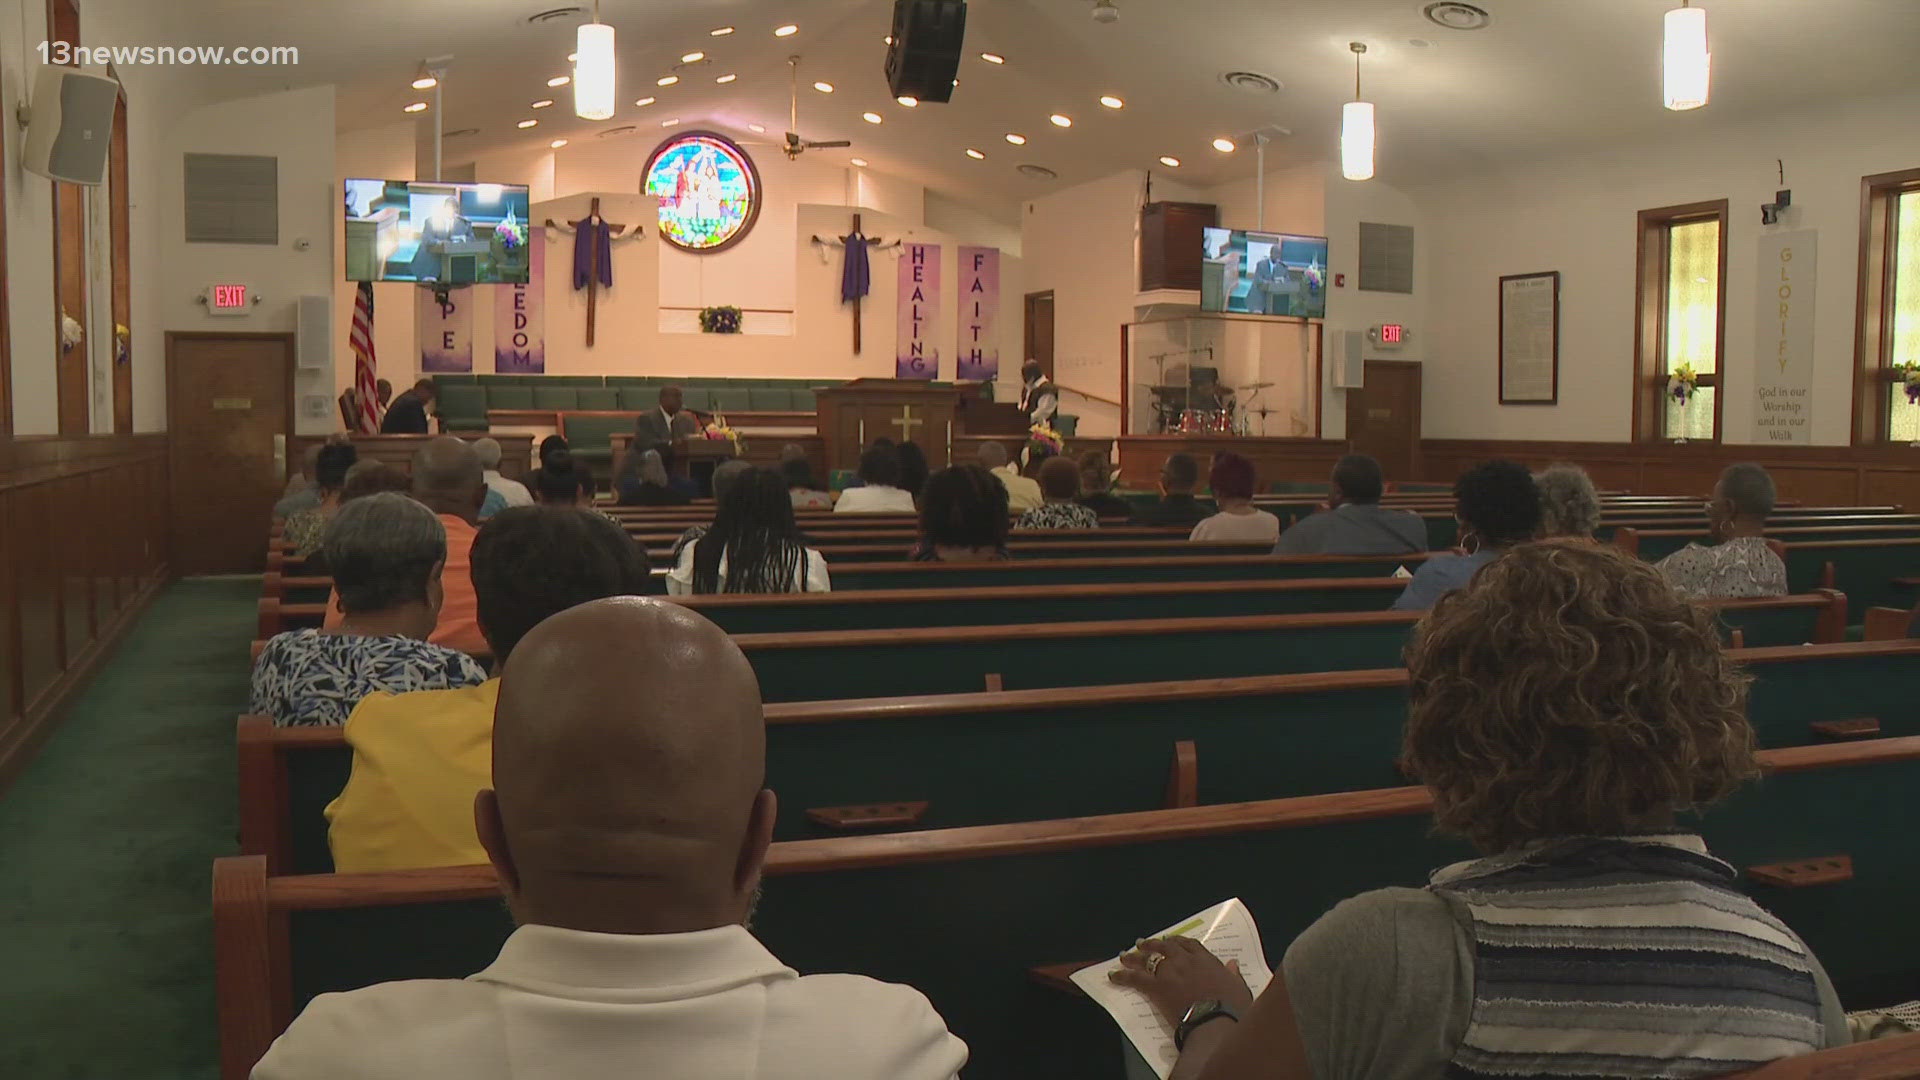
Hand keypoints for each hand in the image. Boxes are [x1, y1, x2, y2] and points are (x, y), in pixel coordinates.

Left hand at [1109, 936, 1254, 1026]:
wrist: (1214, 1021)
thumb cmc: (1231, 1009)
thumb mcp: (1240, 989)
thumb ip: (1233, 975)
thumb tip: (1233, 964)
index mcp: (1206, 961)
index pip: (1190, 945)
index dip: (1179, 942)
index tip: (1172, 941)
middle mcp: (1186, 961)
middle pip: (1166, 947)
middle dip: (1153, 944)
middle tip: (1143, 943)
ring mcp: (1170, 973)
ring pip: (1148, 959)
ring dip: (1135, 956)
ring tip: (1124, 955)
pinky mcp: (1157, 987)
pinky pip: (1135, 978)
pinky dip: (1122, 976)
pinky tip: (1113, 976)